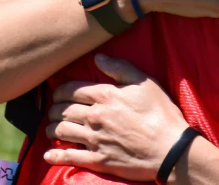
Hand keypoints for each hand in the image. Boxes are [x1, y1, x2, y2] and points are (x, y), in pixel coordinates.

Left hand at [45, 54, 186, 180]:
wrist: (169, 147)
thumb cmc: (160, 111)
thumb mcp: (144, 82)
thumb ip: (119, 67)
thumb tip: (98, 57)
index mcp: (105, 95)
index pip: (72, 90)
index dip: (60, 91)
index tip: (57, 92)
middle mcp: (95, 116)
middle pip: (64, 110)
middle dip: (55, 108)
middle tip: (53, 109)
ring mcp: (94, 139)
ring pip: (62, 132)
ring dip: (52, 128)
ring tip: (51, 127)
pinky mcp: (97, 160)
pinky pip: (69, 157)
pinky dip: (55, 155)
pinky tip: (49, 154)